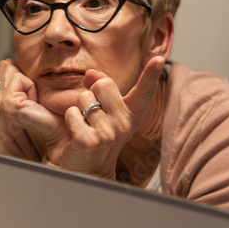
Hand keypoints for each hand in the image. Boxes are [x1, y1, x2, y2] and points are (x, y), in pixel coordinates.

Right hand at [0, 59, 68, 159]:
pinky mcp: (8, 105)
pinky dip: (30, 86)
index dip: (19, 73)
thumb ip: (17, 76)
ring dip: (27, 82)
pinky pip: (18, 78)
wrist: (62, 130)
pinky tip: (33, 101)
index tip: (30, 91)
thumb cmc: (52, 112)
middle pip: (3, 66)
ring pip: (9, 69)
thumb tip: (10, 61)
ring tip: (33, 99)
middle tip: (32, 96)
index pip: (1, 67)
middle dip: (22, 76)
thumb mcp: (32, 88)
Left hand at [47, 56, 165, 178]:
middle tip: (92, 113)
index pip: (144, 92)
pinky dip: (69, 119)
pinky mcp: (89, 141)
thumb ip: (100, 86)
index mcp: (132, 114)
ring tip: (85, 125)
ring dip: (78, 109)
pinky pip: (72, 114)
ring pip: (84, 98)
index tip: (158, 59)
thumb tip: (90, 73)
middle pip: (103, 84)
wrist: (84, 167)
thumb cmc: (94, 132)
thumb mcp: (103, 108)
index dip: (151, 75)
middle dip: (91, 91)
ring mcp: (108, 134)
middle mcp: (124, 125)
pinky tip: (76, 134)